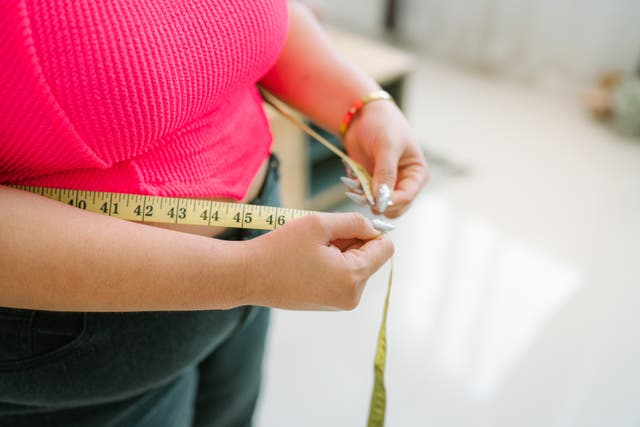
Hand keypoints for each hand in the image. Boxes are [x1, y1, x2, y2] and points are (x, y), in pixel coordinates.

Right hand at [242, 212, 393, 310]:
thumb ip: (354, 221)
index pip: (385, 248)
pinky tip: (307, 262)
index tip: (345, 227)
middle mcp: (352, 296)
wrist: (247, 276)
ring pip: (356, 266)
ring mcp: (340, 303)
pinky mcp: (328, 304)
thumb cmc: (280, 248)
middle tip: (319, 240)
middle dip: (351, 242)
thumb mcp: (319, 224)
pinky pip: (342, 277)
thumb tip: (374, 228)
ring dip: (340, 252)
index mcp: (353, 277)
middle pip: (371, 257)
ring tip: (310, 251)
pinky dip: (331, 264)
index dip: (370, 231)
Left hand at [343, 100, 428, 217]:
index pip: (407, 197)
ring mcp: (387, 184)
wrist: (363, 115)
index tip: (375, 203)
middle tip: (363, 196)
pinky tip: (352, 181)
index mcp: (417, 174)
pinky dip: (358, 193)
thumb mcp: (386, 146)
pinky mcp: (372, 183)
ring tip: (356, 185)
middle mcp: (404, 182)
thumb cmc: (382, 124)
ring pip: (378, 205)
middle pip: (395, 207)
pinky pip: (365, 197)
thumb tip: (382, 198)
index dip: (392, 202)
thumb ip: (385, 173)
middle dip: (378, 204)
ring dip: (365, 198)